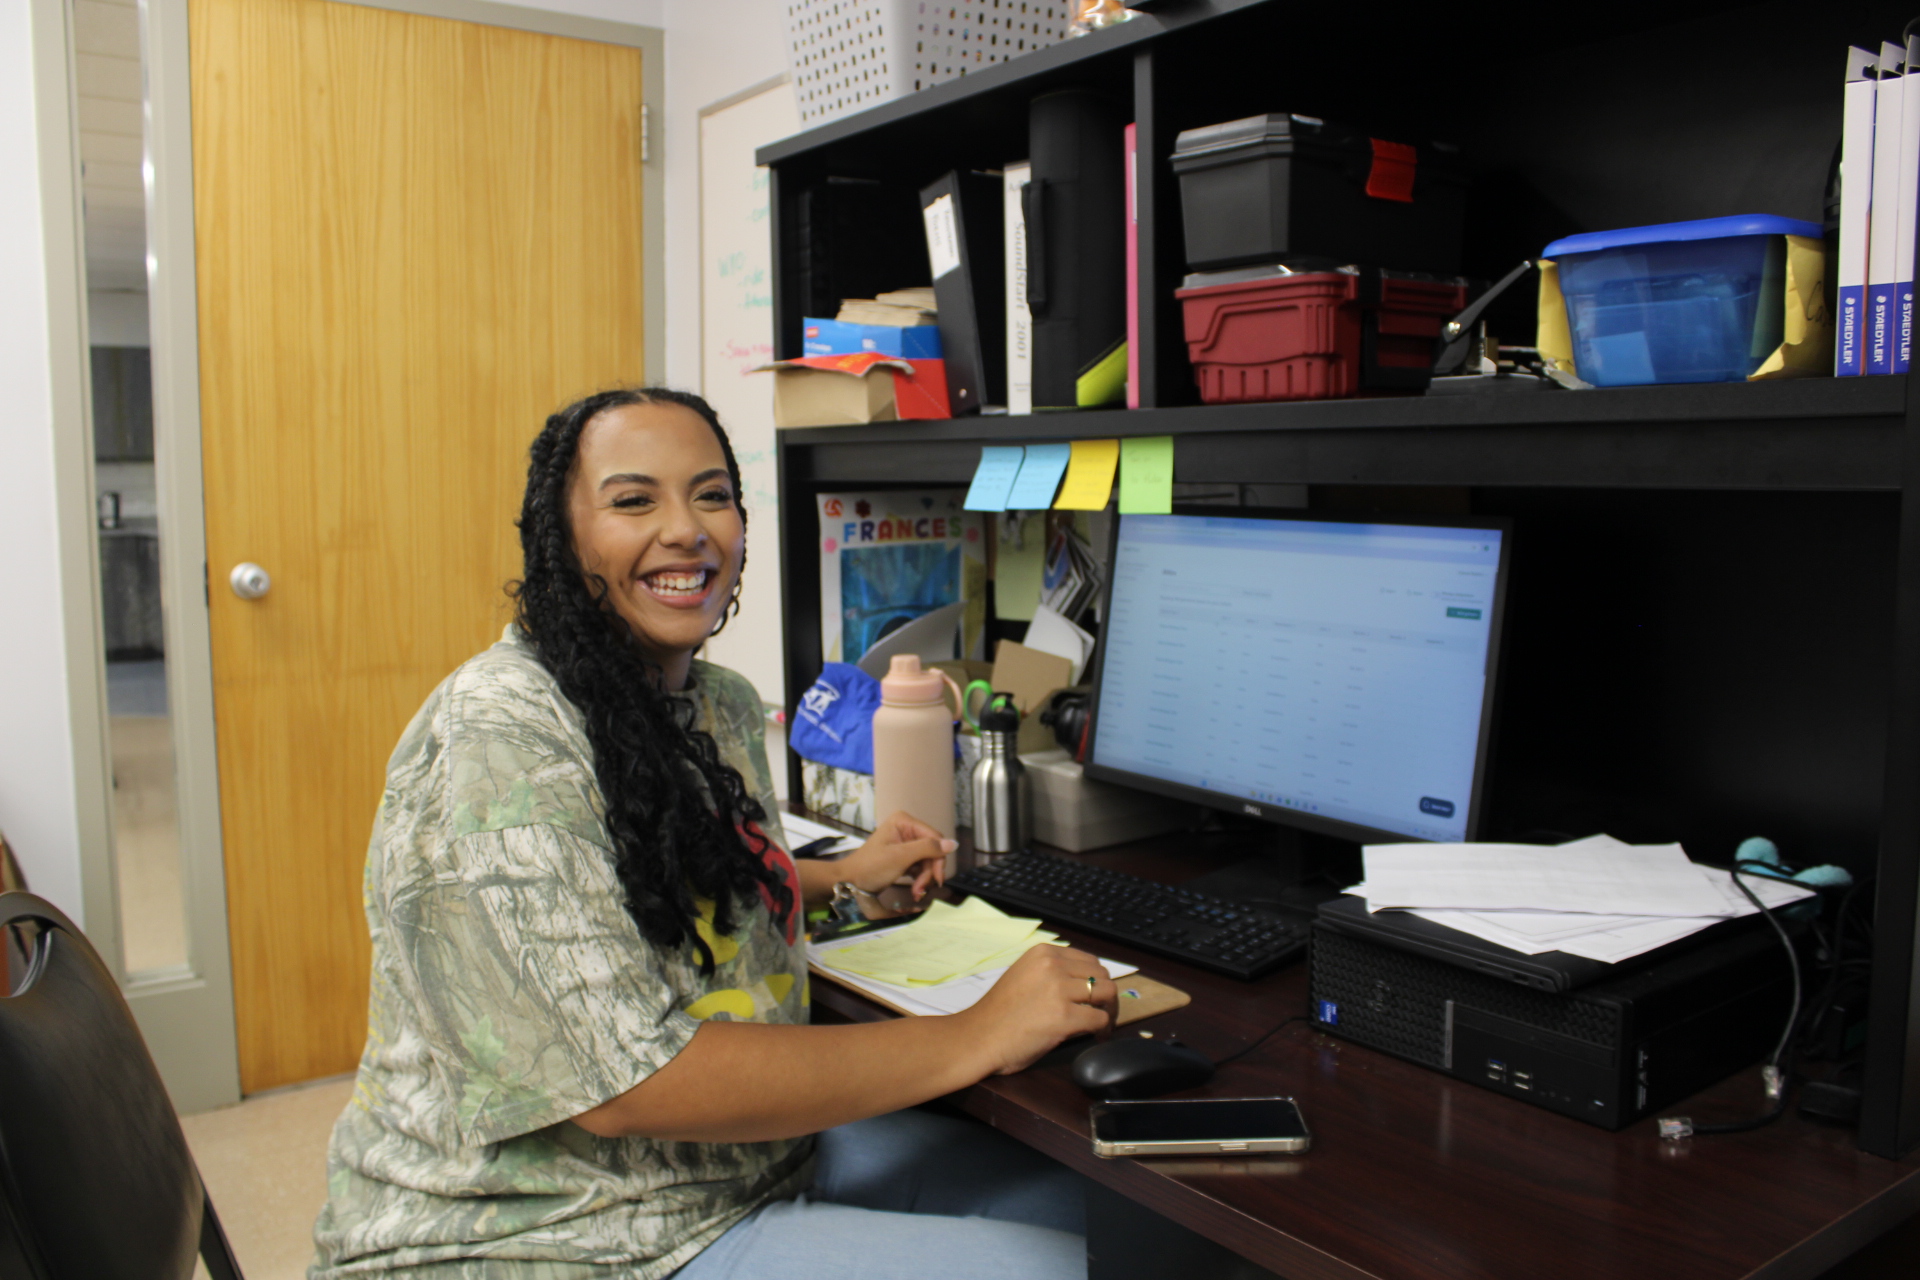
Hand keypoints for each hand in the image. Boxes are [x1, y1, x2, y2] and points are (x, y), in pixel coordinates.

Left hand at [840, 810, 954, 900]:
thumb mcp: (901, 857)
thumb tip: (953, 843)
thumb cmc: (871, 867)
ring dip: (924, 879)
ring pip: (927, 861)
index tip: (937, 879)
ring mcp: (905, 844)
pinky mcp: (903, 857)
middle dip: (929, 872)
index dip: (938, 858)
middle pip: (932, 851)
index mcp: (904, 822)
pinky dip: (919, 880)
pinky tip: (914, 890)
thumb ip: (927, 848)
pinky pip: (920, 867)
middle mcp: (906, 829)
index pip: (934, 838)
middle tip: (921, 890)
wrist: (850, 881)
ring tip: (915, 893)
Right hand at [957, 943, 1115, 1075]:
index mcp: (1043, 953)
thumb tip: (1085, 983)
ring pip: (1107, 994)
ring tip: (1101, 1025)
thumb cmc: (998, 1014)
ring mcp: (1059, 990)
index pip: (1089, 960)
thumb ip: (1051, 973)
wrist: (978, 1037)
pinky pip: (1100, 1019)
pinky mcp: (1064, 1017)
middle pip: (1102, 975)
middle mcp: (1053, 965)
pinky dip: (1103, 1030)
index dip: (1097, 981)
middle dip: (1106, 996)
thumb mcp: (1024, 976)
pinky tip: (1096, 1037)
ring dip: (1108, 1011)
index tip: (1095, 997)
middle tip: (1102, 1013)